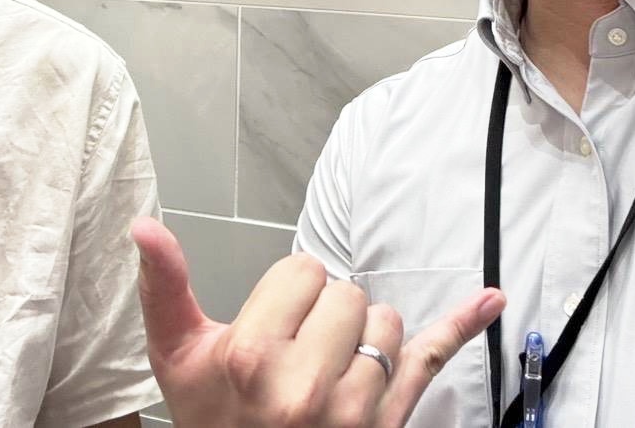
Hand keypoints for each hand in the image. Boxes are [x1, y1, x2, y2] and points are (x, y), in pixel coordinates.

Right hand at [132, 217, 503, 427]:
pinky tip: (489, 301)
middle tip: (295, 357)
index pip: (301, 270)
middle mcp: (305, 386)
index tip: (270, 329)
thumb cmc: (215, 424)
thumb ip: (165, 287)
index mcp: (250, 357)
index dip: (286, 294)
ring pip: (385, 323)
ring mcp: (354, 410)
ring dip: (363, 338)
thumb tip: (145, 226)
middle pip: (345, 292)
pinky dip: (462, 326)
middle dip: (324, 315)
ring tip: (327, 374)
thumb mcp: (177, 359)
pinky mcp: (389, 426)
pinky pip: (432, 361)